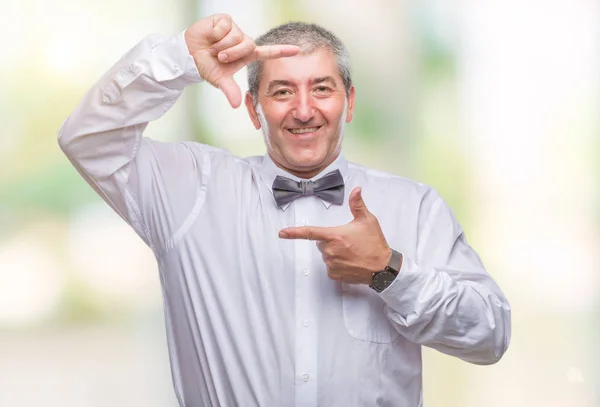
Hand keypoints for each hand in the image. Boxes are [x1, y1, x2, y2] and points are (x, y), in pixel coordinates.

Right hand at [184, 14, 299, 107]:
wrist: (190, 54)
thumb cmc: (207, 66)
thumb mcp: (219, 80)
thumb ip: (230, 91)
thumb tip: (236, 105)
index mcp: (246, 55)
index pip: (267, 52)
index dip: (281, 51)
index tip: (297, 50)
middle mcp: (243, 41)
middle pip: (249, 45)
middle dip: (232, 54)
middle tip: (219, 57)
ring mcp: (235, 29)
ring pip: (236, 37)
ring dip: (222, 45)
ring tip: (213, 47)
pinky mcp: (225, 20)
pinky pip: (225, 27)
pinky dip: (215, 34)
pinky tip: (210, 36)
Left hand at [279, 187, 391, 284]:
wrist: (383, 268)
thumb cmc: (375, 243)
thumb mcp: (367, 221)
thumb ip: (358, 204)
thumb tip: (356, 190)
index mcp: (335, 236)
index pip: (310, 232)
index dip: (294, 233)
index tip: (282, 233)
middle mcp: (330, 251)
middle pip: (321, 243)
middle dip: (331, 241)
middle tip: (348, 241)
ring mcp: (331, 264)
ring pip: (326, 255)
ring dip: (335, 253)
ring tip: (352, 252)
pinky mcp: (334, 275)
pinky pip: (331, 267)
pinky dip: (338, 264)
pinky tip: (351, 262)